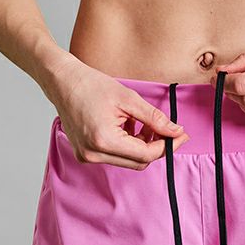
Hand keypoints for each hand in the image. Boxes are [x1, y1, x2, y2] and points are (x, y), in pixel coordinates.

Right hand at [45, 55, 189, 169]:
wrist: (62, 82)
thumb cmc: (91, 85)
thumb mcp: (129, 99)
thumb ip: (155, 119)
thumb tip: (176, 131)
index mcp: (104, 140)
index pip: (146, 154)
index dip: (168, 146)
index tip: (181, 135)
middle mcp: (94, 154)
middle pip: (139, 162)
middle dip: (156, 146)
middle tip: (166, 128)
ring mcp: (87, 157)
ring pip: (129, 161)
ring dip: (142, 145)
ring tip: (142, 122)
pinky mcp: (85, 154)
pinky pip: (116, 156)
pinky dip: (128, 145)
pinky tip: (128, 126)